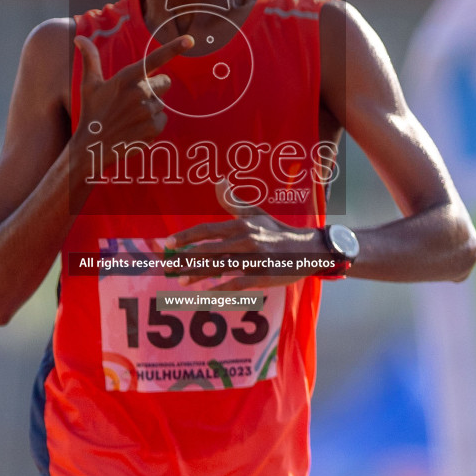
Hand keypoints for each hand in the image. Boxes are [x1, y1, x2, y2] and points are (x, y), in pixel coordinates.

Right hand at [73, 33, 193, 169]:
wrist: (92, 147)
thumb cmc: (91, 113)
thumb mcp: (89, 85)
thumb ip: (90, 59)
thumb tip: (79, 37)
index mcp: (125, 78)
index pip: (154, 59)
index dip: (173, 48)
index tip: (189, 40)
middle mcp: (139, 93)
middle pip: (164, 82)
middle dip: (154, 89)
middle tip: (133, 100)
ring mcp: (147, 111)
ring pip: (161, 103)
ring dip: (150, 108)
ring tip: (130, 117)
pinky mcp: (153, 128)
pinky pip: (162, 119)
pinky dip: (152, 123)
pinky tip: (135, 128)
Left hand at [165, 180, 323, 288]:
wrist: (307, 249)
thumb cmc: (276, 231)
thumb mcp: (256, 214)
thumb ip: (233, 201)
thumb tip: (219, 180)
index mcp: (241, 225)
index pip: (207, 229)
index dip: (186, 236)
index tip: (169, 244)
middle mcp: (246, 239)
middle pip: (209, 250)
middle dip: (186, 259)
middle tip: (169, 267)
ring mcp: (255, 258)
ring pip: (221, 267)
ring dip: (198, 275)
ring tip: (182, 282)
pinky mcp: (264, 275)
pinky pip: (238, 283)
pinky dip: (222, 290)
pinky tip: (209, 295)